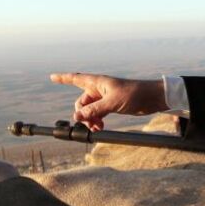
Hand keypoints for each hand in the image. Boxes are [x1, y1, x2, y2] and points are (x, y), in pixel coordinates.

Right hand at [50, 72, 165, 130]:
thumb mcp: (112, 103)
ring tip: (97, 128)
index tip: (52, 77)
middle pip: (81, 102)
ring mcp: (105, 98)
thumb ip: (94, 110)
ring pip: (89, 110)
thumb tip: (76, 118)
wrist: (152, 98)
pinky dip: (96, 120)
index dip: (63, 78)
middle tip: (90, 125)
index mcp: (98, 82)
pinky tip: (100, 127)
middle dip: (82, 114)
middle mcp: (99, 89)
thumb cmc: (134, 94)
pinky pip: (97, 114)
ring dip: (90, 119)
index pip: (76, 78)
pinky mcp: (111, 105)